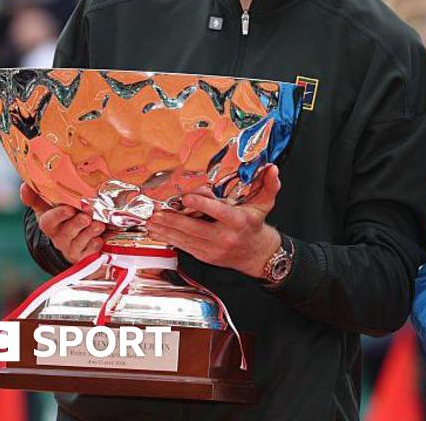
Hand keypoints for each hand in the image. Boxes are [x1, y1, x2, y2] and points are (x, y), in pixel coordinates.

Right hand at [21, 184, 103, 262]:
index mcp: (49, 224)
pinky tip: (100, 239)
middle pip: (66, 232)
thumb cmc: (60, 218)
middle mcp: (59, 237)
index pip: (48, 221)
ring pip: (79, 242)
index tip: (69, 209)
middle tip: (87, 216)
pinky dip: (95, 246)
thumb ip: (35, 197)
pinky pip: (88, 253)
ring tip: (99, 225)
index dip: (58, 215)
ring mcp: (71, 247)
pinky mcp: (83, 255)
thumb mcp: (46, 207)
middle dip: (77, 223)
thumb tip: (24, 186)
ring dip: (89, 233)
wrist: (71, 239)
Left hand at [146, 165, 282, 277]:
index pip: (218, 213)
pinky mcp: (204, 255)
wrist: (256, 254)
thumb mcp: (265, 205)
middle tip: (157, 212)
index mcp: (238, 222)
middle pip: (194, 228)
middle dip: (173, 220)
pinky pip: (183, 247)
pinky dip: (169, 239)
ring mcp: (212, 249)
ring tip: (151, 221)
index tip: (186, 197)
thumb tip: (273, 169)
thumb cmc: (255, 225)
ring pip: (185, 239)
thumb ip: (270, 186)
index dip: (201, 205)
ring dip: (166, 230)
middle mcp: (224, 236)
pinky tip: (157, 232)